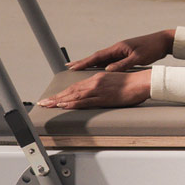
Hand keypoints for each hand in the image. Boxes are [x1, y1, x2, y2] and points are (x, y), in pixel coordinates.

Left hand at [37, 71, 152, 109]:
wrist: (142, 82)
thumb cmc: (131, 83)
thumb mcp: (113, 82)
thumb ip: (102, 87)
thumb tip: (94, 95)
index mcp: (97, 78)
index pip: (75, 87)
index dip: (62, 93)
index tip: (52, 98)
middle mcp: (95, 82)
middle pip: (71, 91)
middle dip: (55, 98)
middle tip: (43, 103)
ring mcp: (98, 90)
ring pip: (74, 96)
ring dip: (59, 101)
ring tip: (48, 105)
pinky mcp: (104, 98)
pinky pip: (85, 101)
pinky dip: (73, 103)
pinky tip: (64, 105)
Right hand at [66, 29, 174, 71]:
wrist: (163, 41)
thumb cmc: (152, 48)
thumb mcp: (138, 58)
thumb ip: (123, 64)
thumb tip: (107, 70)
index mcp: (118, 48)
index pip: (97, 56)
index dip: (84, 62)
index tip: (72, 66)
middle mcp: (117, 49)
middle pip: (96, 57)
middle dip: (82, 62)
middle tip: (69, 66)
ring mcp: (121, 51)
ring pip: (102, 59)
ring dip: (90, 64)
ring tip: (78, 68)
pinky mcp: (125, 54)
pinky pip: (109, 61)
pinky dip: (101, 65)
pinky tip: (97, 69)